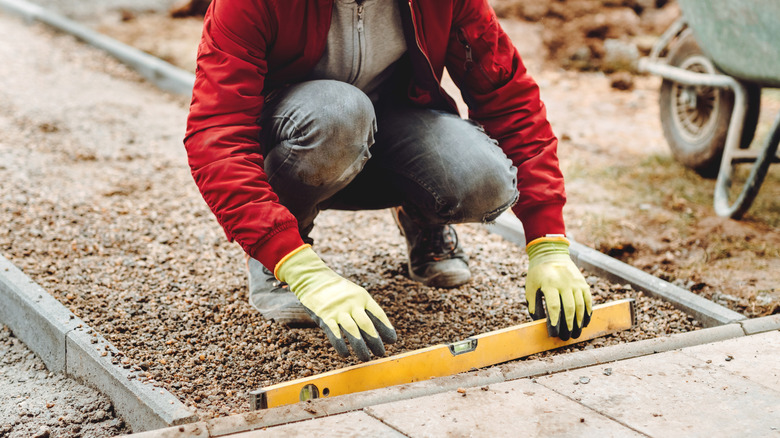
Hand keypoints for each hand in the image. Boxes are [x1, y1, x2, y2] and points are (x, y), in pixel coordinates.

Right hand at [275, 245, 396, 360]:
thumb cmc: (337, 290)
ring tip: (366, 358)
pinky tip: (346, 355)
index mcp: (362, 297)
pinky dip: (341, 345)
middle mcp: (352, 303)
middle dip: (375, 341)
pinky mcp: (325, 316)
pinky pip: (334, 334)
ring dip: (360, 347)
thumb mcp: (354, 293)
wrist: (313, 279)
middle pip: (367, 325)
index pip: (378, 314)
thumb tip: (377, 329)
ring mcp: (338, 310)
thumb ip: (364, 308)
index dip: (386, 328)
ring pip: (353, 331)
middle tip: (381, 353)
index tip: (392, 340)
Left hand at [525, 236, 591, 339]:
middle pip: (570, 308)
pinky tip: (585, 322)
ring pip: (580, 305)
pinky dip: (587, 312)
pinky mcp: (583, 283)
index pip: (554, 305)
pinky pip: (588, 300)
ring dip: (579, 321)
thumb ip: (533, 303)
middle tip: (566, 337)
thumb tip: (538, 321)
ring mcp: (575, 283)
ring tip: (576, 333)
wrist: (551, 254)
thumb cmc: (538, 273)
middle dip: (568, 324)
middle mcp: (564, 283)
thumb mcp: (530, 286)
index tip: (554, 331)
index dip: (555, 320)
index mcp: (549, 284)